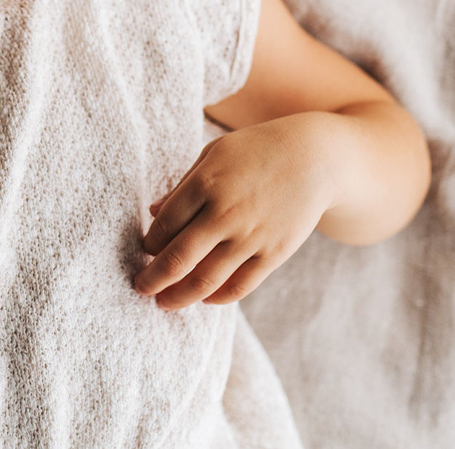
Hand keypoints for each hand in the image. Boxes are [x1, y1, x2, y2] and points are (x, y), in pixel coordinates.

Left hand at [133, 115, 333, 309]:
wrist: (314, 158)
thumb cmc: (255, 151)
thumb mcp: (214, 155)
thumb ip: (183, 186)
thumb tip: (153, 213)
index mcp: (205, 183)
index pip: (164, 226)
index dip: (149, 244)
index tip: (145, 251)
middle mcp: (225, 213)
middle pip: (178, 259)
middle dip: (153, 280)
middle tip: (140, 288)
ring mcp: (252, 236)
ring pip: (206, 280)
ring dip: (179, 296)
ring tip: (165, 303)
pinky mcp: (275, 253)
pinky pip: (240, 286)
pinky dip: (217, 298)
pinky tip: (204, 299)